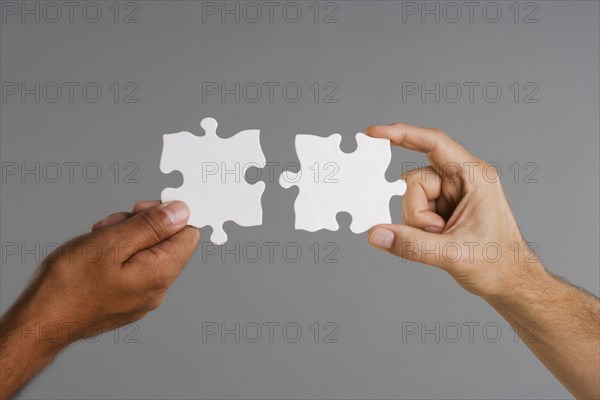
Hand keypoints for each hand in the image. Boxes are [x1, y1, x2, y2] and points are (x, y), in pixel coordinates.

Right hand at [1, 200, 199, 397]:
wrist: (39, 323)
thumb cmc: (69, 285)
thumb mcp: (112, 242)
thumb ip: (152, 226)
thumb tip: (182, 211)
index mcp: (160, 273)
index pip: (188, 234)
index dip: (168, 215)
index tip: (140, 210)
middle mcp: (158, 289)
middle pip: (167, 242)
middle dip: (141, 225)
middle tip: (112, 225)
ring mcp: (142, 297)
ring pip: (147, 254)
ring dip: (125, 238)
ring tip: (97, 239)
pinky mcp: (127, 300)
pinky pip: (134, 269)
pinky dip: (118, 255)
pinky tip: (96, 254)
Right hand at [365, 123, 544, 298]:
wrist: (511, 283)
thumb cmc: (498, 264)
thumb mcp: (452, 254)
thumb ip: (411, 244)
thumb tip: (376, 234)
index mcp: (473, 176)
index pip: (433, 143)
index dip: (402, 134)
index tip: (374, 133)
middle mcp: (462, 180)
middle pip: (415, 181)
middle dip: (416, 212)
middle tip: (437, 234)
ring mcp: (452, 194)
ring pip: (411, 197)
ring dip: (418, 223)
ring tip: (442, 240)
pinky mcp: (444, 208)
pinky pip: (415, 210)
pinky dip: (418, 228)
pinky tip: (437, 240)